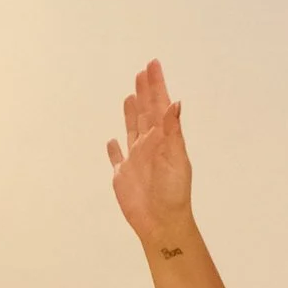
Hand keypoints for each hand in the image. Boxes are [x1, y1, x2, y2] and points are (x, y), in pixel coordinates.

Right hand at [109, 61, 194, 256]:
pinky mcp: (123, 176)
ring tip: (129, 96)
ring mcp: (135, 160)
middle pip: (145, 112)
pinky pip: (117, 159)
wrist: (162, 223)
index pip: (158, 105)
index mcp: (162, 139)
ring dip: (130, 112)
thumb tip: (174, 103)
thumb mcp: (176, 159)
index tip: (152, 64)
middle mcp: (149, 146)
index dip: (156, 85)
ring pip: (131, 129)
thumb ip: (173, 131)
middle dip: (144, 92)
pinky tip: (112, 141)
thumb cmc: (173, 193)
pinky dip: (113, 150)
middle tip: (143, 71)